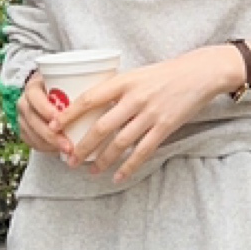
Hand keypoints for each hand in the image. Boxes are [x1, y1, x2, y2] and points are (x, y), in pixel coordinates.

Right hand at [17, 74, 74, 157]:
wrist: (51, 93)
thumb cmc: (64, 87)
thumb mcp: (70, 80)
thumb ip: (79, 84)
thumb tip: (102, 89)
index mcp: (34, 86)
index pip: (34, 96)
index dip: (45, 108)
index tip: (59, 118)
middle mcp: (25, 101)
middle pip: (32, 119)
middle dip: (50, 135)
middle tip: (68, 145)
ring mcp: (23, 117)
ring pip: (31, 133)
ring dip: (49, 144)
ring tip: (67, 151)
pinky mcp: (25, 130)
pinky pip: (32, 142)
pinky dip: (45, 148)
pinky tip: (58, 151)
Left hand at [60, 49, 239, 183]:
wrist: (199, 73)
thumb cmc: (165, 73)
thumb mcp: (137, 74)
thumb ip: (117, 90)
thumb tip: (93, 106)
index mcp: (124, 81)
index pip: (89, 99)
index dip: (69, 114)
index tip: (52, 126)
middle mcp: (135, 98)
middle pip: (101, 127)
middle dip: (83, 147)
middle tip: (69, 160)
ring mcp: (150, 114)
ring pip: (120, 143)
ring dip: (102, 160)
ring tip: (91, 171)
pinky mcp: (165, 127)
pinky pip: (142, 151)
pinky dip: (128, 166)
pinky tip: (117, 176)